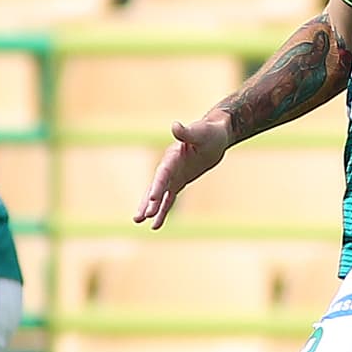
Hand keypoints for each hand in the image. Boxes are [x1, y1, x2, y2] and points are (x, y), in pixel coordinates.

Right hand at [134, 115, 230, 229]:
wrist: (215, 136)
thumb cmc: (209, 133)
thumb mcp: (201, 132)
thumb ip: (187, 132)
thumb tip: (175, 126)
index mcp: (172, 156)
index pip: (163, 173)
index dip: (158, 185)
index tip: (152, 198)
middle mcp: (169, 167)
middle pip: (156, 186)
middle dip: (148, 201)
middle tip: (140, 216)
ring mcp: (173, 176)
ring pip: (159, 195)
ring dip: (149, 208)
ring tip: (137, 221)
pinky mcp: (178, 183)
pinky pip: (169, 200)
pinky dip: (162, 211)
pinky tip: (154, 225)